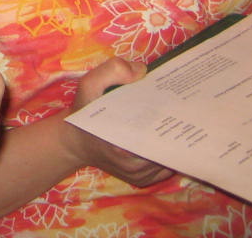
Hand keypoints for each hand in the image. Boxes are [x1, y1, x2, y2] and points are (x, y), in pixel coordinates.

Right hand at [65, 58, 174, 187]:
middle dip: (174, 129)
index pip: (159, 133)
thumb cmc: (82, 113)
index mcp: (122, 145)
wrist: (73, 141)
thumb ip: (111, 71)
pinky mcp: (141, 180)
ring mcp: (139, 176)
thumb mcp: (88, 85)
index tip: (173, 102)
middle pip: (167, 147)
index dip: (169, 118)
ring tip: (174, 121)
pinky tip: (164, 135)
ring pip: (168, 159)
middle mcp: (133, 165)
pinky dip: (167, 153)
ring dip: (172, 141)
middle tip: (177, 109)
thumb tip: (142, 71)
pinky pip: (165, 169)